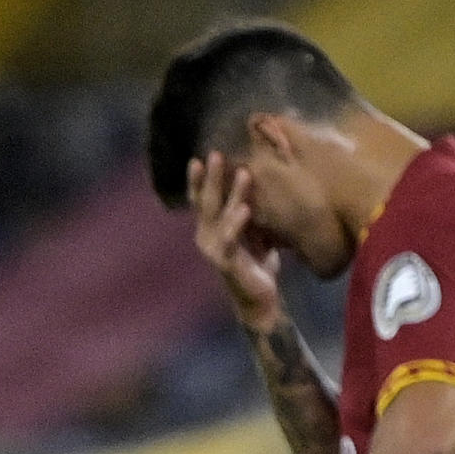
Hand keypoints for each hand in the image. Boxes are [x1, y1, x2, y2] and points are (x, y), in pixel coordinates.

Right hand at [189, 152, 283, 332]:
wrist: (257, 299)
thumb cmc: (255, 265)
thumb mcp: (252, 234)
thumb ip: (247, 215)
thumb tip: (255, 189)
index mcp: (210, 230)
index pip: (201, 201)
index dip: (197, 181)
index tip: (199, 158)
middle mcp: (206, 238)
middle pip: (207, 203)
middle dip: (210, 178)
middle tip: (215, 154)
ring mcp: (213, 250)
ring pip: (221, 216)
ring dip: (232, 193)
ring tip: (242, 173)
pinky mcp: (226, 262)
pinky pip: (230, 239)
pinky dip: (236, 223)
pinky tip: (245, 209)